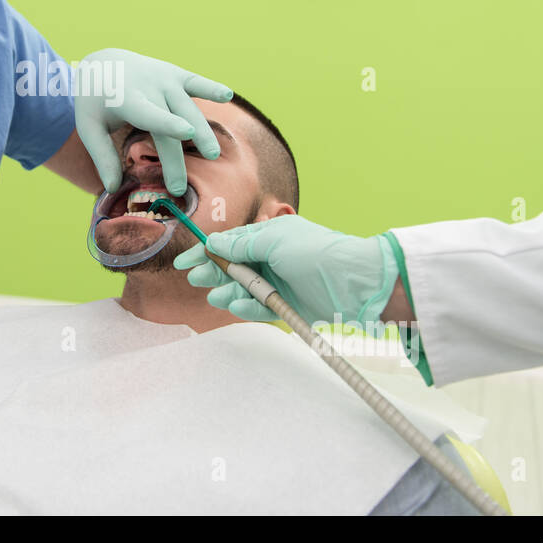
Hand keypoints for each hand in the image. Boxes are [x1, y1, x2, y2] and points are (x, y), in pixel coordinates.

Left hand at [74, 48, 231, 195]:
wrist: (104, 63)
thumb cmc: (96, 101)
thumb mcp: (89, 127)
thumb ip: (102, 156)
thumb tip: (112, 187)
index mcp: (127, 98)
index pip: (150, 113)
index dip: (169, 123)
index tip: (186, 133)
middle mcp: (150, 86)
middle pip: (172, 124)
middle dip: (177, 157)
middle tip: (180, 187)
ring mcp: (165, 79)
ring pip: (189, 108)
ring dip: (203, 131)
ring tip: (213, 155)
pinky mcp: (176, 74)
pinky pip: (196, 81)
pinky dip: (211, 87)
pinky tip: (227, 95)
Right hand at [173, 215, 400, 326]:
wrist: (356, 284)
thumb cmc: (318, 253)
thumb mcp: (275, 240)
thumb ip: (242, 243)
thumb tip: (215, 243)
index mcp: (270, 235)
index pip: (230, 242)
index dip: (207, 252)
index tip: (185, 262)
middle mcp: (272, 257)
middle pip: (233, 266)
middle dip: (213, 272)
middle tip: (197, 279)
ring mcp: (279, 281)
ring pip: (244, 288)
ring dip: (228, 292)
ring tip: (216, 296)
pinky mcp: (287, 304)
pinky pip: (260, 306)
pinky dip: (247, 307)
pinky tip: (237, 306)